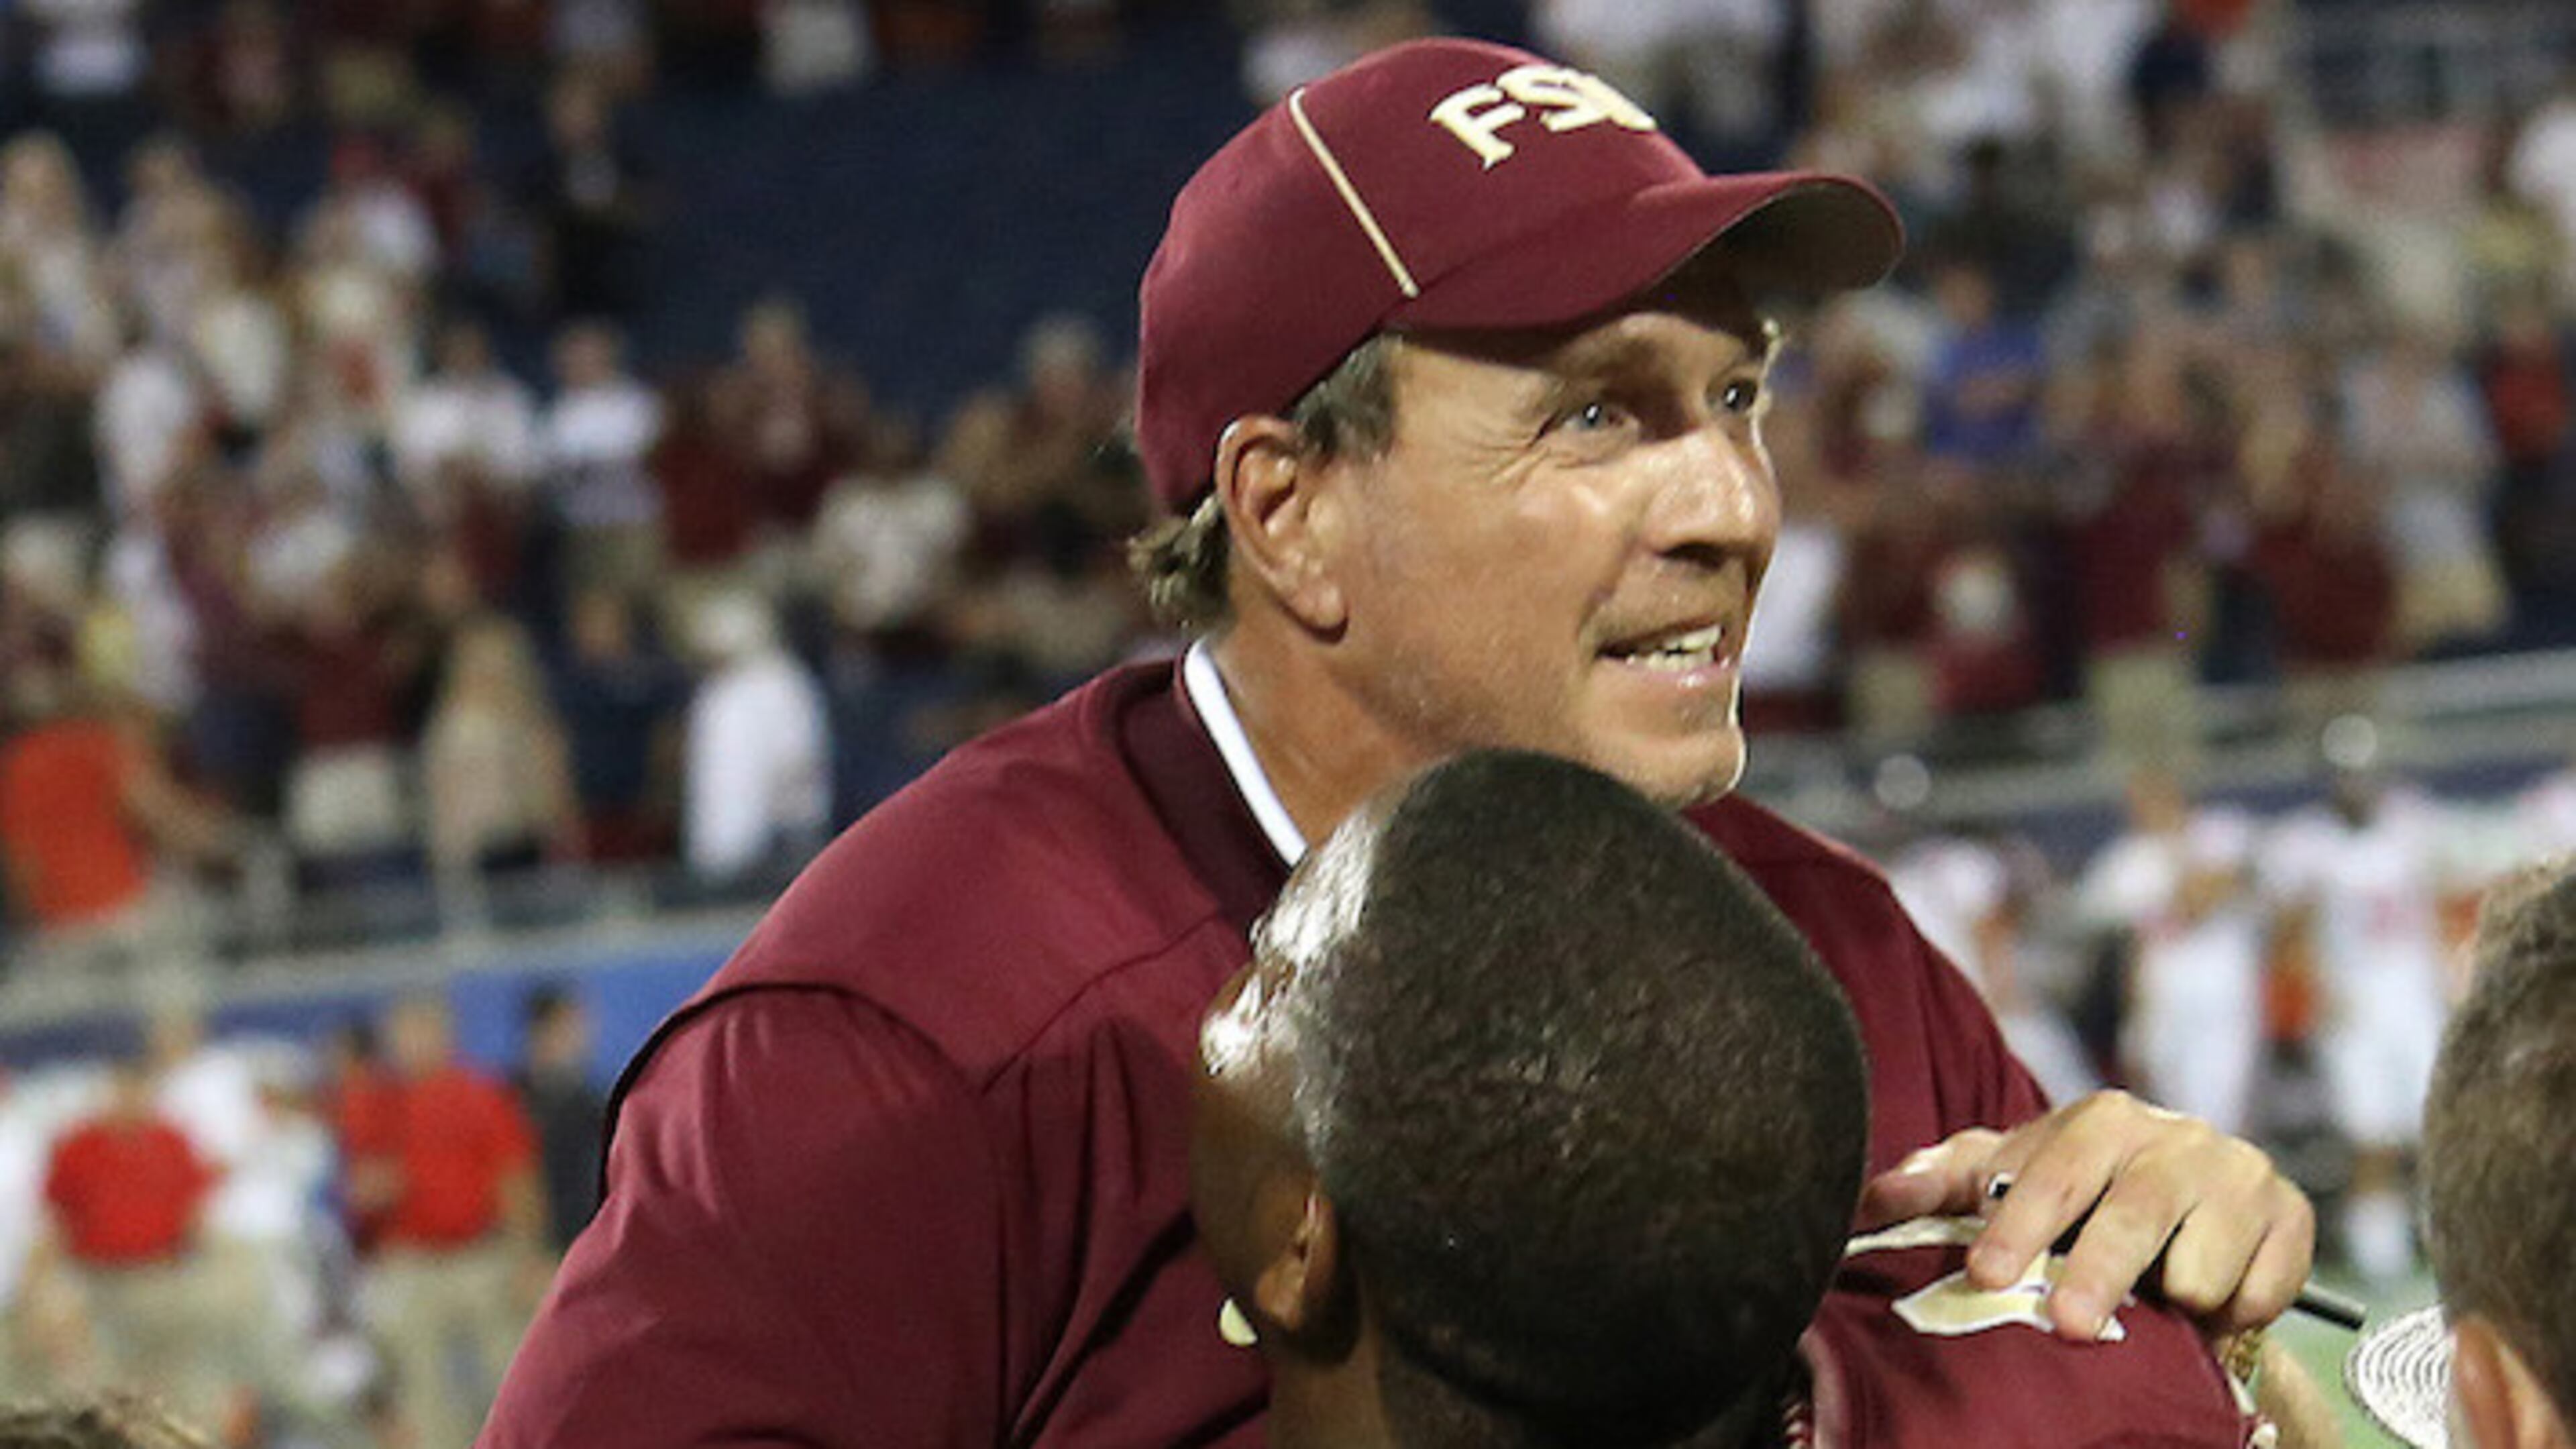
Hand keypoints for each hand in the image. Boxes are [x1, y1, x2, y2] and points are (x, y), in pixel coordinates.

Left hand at [1855, 1091, 2314, 1339]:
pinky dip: (2229, 1313)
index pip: (2055, 1172)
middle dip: (2095, 1275)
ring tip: (2150, 1300)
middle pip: (2133, 1214)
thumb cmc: (2074, 1191)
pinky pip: (2258, 1292)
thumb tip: (1870, 1199)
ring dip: (2169, 1299)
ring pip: (2200, 1263)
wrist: (2186, 1204)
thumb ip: (1937, 1183)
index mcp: (2104, 1119)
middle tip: (2063, 1325)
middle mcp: (2178, 1137)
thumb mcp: (2002, 1177)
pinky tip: (2205, 1301)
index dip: (2018, 1224)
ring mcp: (2240, 1176)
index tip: (1983, 1272)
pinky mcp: (2292, 1221)